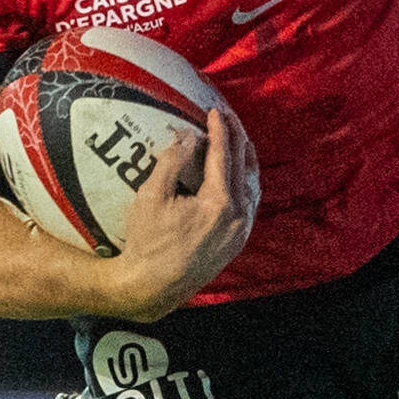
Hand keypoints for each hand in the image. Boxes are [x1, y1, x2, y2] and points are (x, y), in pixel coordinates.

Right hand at [96, 103, 256, 317]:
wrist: (151, 287)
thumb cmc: (146, 242)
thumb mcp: (151, 196)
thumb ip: (172, 161)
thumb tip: (188, 136)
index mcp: (219, 203)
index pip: (222, 155)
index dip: (219, 130)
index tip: (214, 111)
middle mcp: (238, 217)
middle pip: (243, 166)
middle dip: (236, 138)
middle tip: (228, 118)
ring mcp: (241, 232)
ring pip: (252, 186)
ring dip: (245, 160)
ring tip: (237, 141)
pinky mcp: (237, 244)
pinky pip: (249, 205)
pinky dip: (246, 184)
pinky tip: (239, 176)